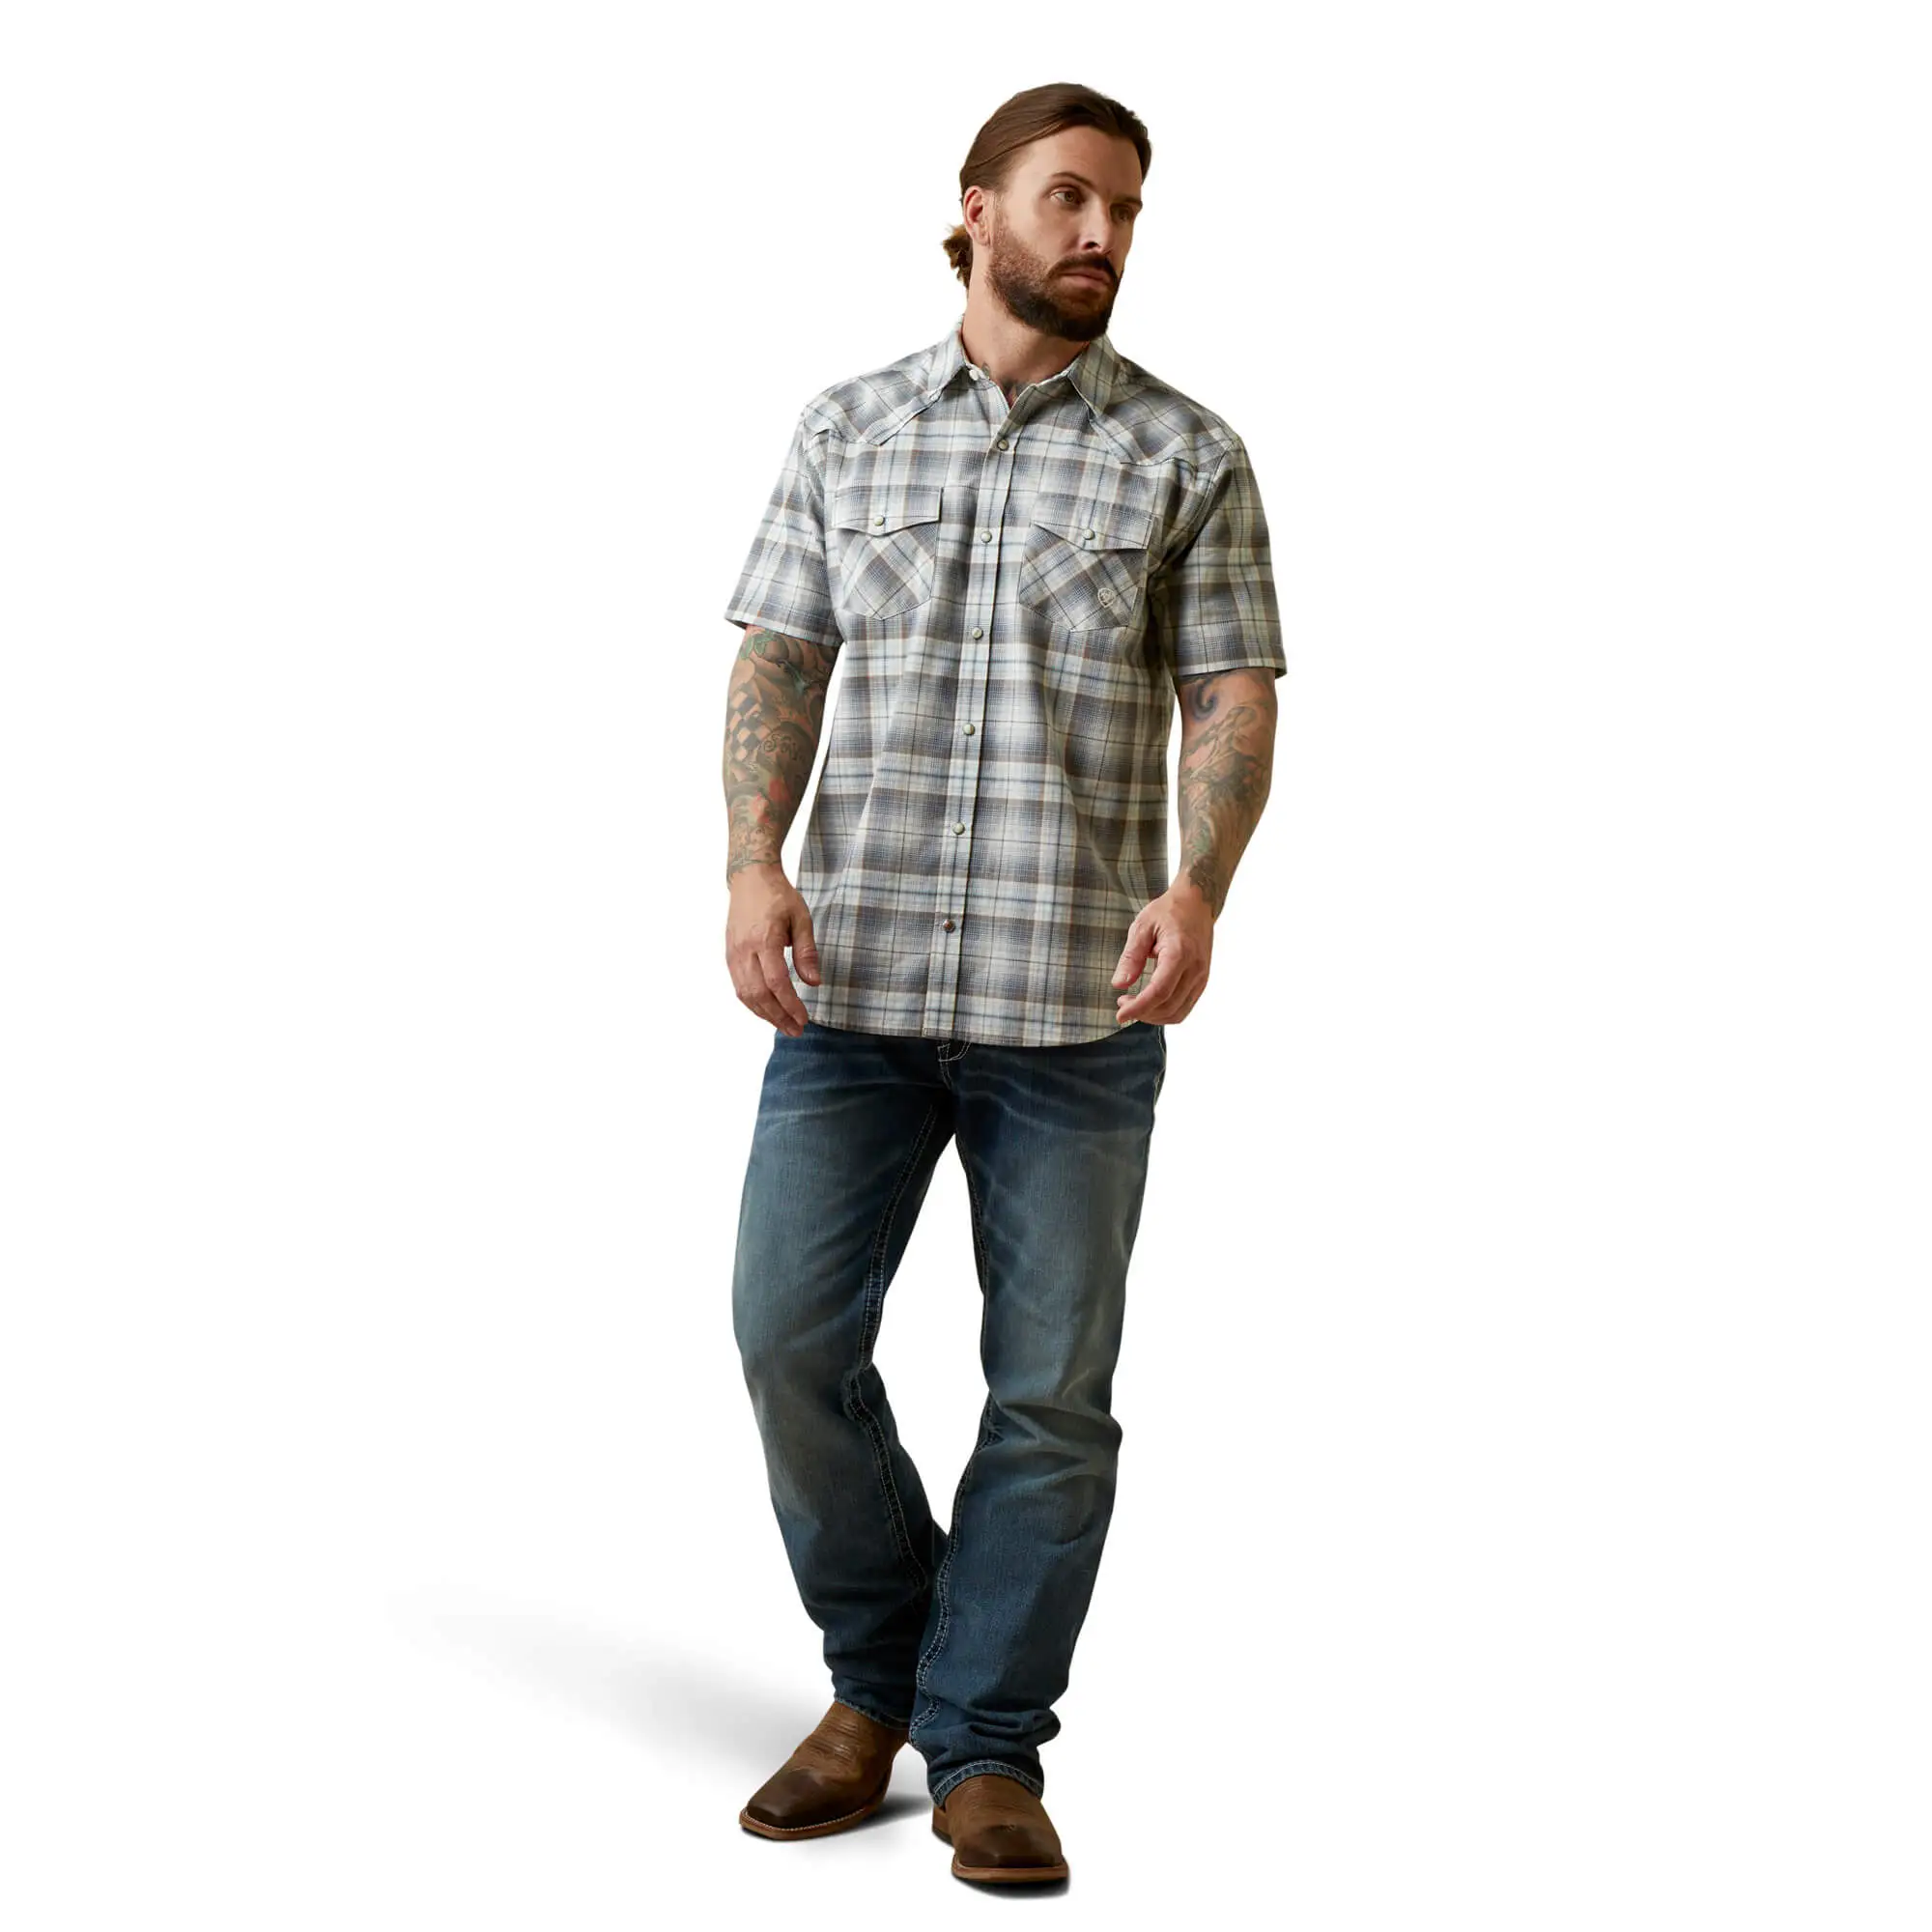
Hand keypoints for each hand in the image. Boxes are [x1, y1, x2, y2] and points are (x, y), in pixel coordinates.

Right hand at [726, 863, 819, 1034]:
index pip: (776, 982)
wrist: (750, 879)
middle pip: (758, 994)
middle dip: (778, 1016)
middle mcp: (744, 950)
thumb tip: (814, 983)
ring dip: (765, 1014)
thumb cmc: (778, 896)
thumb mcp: (801, 918)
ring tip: (784, 1026)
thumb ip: (807, 952)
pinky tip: (768, 1010)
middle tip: (796, 1030)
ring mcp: (733, 954)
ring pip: (745, 994)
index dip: (790, 1004)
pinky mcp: (730, 956)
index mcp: (764, 939)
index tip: (804, 1019)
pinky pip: (739, 987)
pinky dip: (753, 1003)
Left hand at [1112, 884, 1212, 1024]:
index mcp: (1179, 953)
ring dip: (1154, 1016)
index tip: (1120, 1015)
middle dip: (1142, 1012)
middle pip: (1168, 1006)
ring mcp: (1201, 977)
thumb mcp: (1143, 927)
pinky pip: (1185, 1007)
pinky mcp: (1202, 980)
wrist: (1198, 903)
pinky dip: (1166, 1012)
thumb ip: (1131, 957)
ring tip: (1134, 1004)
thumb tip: (1119, 984)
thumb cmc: (1169, 911)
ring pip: (1178, 1012)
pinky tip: (1150, 1004)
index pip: (1159, 992)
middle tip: (1122, 1003)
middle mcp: (1195, 969)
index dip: (1138, 1007)